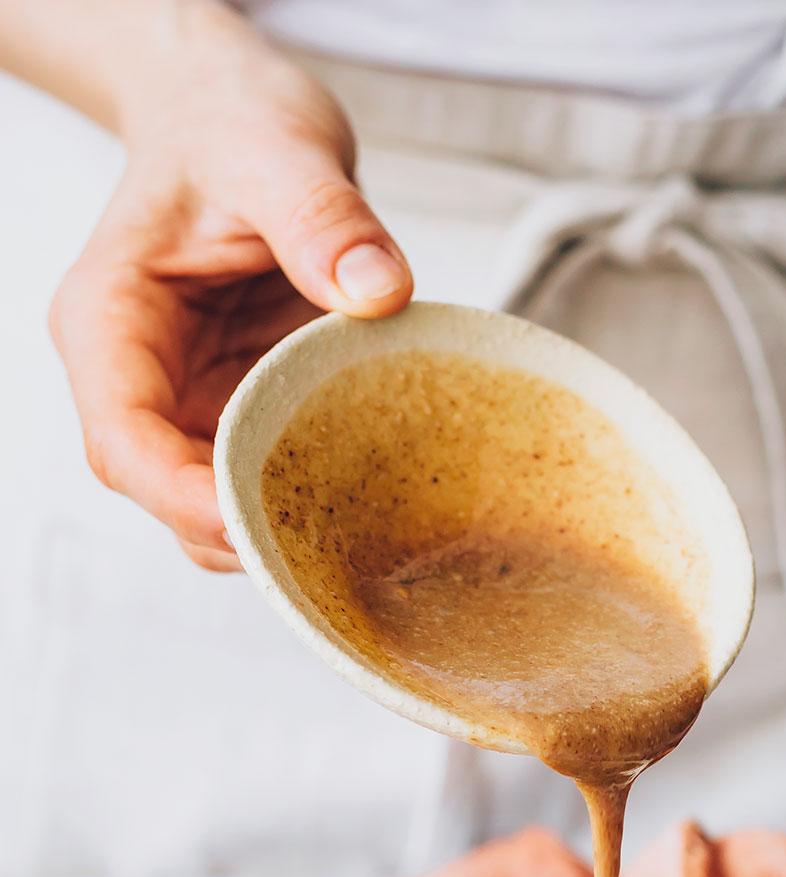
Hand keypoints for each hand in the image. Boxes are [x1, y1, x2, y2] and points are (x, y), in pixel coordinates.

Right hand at [48, 6, 410, 569]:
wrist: (233, 117)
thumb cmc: (231, 126)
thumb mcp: (280, 149)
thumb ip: (324, 217)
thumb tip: (377, 290)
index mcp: (110, 323)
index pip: (124, 440)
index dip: (182, 498)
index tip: (256, 525)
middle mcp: (140, 378)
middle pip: (164, 496)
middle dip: (238, 534)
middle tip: (331, 553)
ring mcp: (189, 404)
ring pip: (212, 509)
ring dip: (279, 531)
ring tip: (361, 537)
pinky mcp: (240, 413)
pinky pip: (265, 481)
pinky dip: (311, 505)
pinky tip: (372, 509)